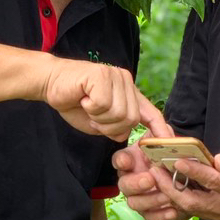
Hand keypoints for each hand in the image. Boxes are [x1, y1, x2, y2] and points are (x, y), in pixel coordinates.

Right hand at [42, 60, 166, 141]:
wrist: (50, 82)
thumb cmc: (73, 101)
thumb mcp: (99, 121)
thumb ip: (115, 127)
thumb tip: (126, 135)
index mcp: (129, 92)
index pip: (151, 113)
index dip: (160, 130)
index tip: (168, 144)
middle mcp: (126, 81)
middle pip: (131, 118)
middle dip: (110, 126)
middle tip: (94, 116)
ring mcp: (116, 76)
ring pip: (119, 113)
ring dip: (99, 118)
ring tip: (87, 106)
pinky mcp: (103, 75)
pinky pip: (104, 104)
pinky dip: (91, 108)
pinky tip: (83, 98)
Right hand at [113, 136, 191, 219]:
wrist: (185, 176)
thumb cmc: (170, 154)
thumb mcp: (166, 138)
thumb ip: (162, 133)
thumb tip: (166, 136)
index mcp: (131, 160)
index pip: (119, 160)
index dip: (121, 161)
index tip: (127, 161)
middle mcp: (130, 180)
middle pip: (124, 185)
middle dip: (136, 183)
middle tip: (150, 179)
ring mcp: (138, 197)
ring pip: (135, 203)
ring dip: (151, 200)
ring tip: (167, 195)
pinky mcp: (150, 212)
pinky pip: (150, 217)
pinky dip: (161, 215)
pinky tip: (173, 211)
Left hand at [154, 149, 219, 219]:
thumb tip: (218, 161)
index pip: (212, 181)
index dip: (194, 171)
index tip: (177, 161)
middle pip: (191, 201)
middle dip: (170, 186)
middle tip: (154, 170)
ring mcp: (217, 214)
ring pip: (187, 207)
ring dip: (169, 192)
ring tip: (155, 174)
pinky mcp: (212, 215)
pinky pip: (189, 208)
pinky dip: (175, 196)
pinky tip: (165, 183)